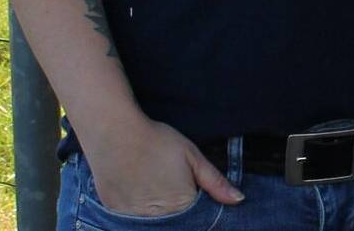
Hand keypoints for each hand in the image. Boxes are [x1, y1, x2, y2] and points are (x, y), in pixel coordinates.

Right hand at [80, 117, 243, 215]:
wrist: (115, 133)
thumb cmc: (157, 141)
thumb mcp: (192, 156)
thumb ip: (215, 182)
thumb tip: (238, 199)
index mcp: (182, 205)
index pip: (195, 216)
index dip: (193, 202)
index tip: (186, 187)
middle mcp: (160, 218)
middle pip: (175, 221)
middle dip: (175, 208)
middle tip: (165, 181)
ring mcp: (135, 219)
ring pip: (153, 221)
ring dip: (156, 210)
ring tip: (150, 182)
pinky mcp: (117, 214)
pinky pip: (132, 219)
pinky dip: (136, 208)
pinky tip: (135, 188)